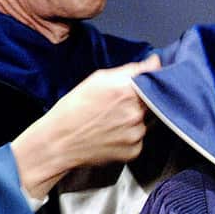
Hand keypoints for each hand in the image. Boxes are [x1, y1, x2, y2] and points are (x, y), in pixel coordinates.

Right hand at [12, 54, 160, 198]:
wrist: (59, 142)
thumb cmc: (73, 109)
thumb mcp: (97, 80)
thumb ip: (130, 70)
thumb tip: (155, 62)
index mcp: (127, 90)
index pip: (154, 80)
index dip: (148, 82)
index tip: (141, 84)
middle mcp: (136, 113)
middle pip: (151, 101)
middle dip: (139, 101)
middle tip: (116, 106)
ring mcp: (136, 134)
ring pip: (145, 121)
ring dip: (134, 119)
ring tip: (110, 121)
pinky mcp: (135, 150)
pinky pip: (139, 138)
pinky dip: (129, 136)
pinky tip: (112, 134)